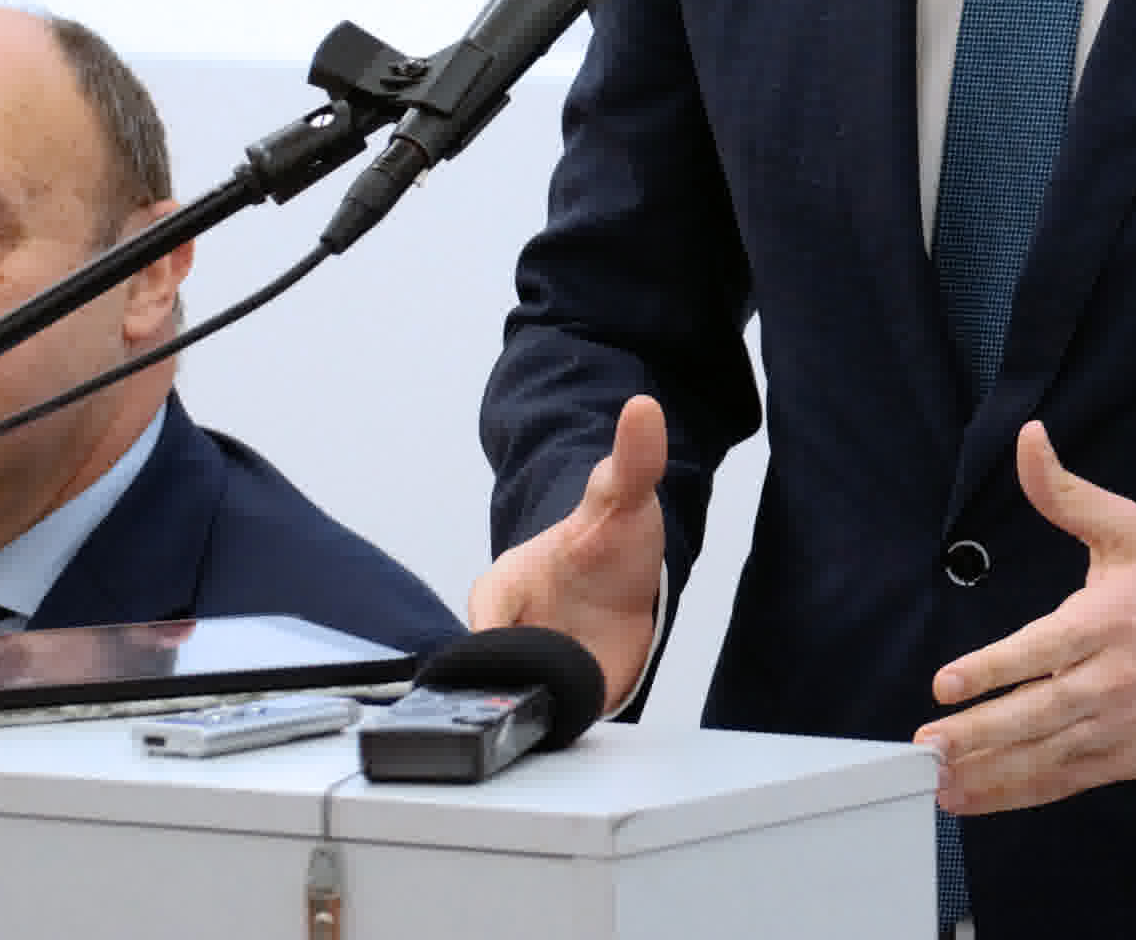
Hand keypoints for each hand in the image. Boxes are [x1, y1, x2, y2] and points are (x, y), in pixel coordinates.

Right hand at [467, 393, 668, 713]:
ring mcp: (527, 673)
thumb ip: (634, 458)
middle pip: (497, 673)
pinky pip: (548, 727)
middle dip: (528, 679)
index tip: (536, 636)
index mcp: (499, 588)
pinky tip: (579, 719)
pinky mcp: (555, 705)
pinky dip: (561, 727)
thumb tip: (645, 407)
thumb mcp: (623, 495)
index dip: (512, 632)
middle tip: (562, 672)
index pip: (490, 619)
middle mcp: (503, 635)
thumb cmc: (609, 539)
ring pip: (520, 703)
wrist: (622, 582)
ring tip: (575, 694)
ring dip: (546, 705)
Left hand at [915, 421, 1135, 813]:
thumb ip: (1067, 495)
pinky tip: (970, 798)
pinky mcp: (1116, 761)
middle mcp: (1108, 680)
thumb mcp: (1127, 531)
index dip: (994, 669)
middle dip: (979, 733)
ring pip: (1043, 755)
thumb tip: (1029, 439)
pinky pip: (1058, 783)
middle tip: (929, 746)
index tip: (947, 683)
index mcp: (1105, 624)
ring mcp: (1112, 727)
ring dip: (987, 773)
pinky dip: (1013, 795)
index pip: (1042, 649)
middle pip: (1037, 712)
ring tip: (938, 782)